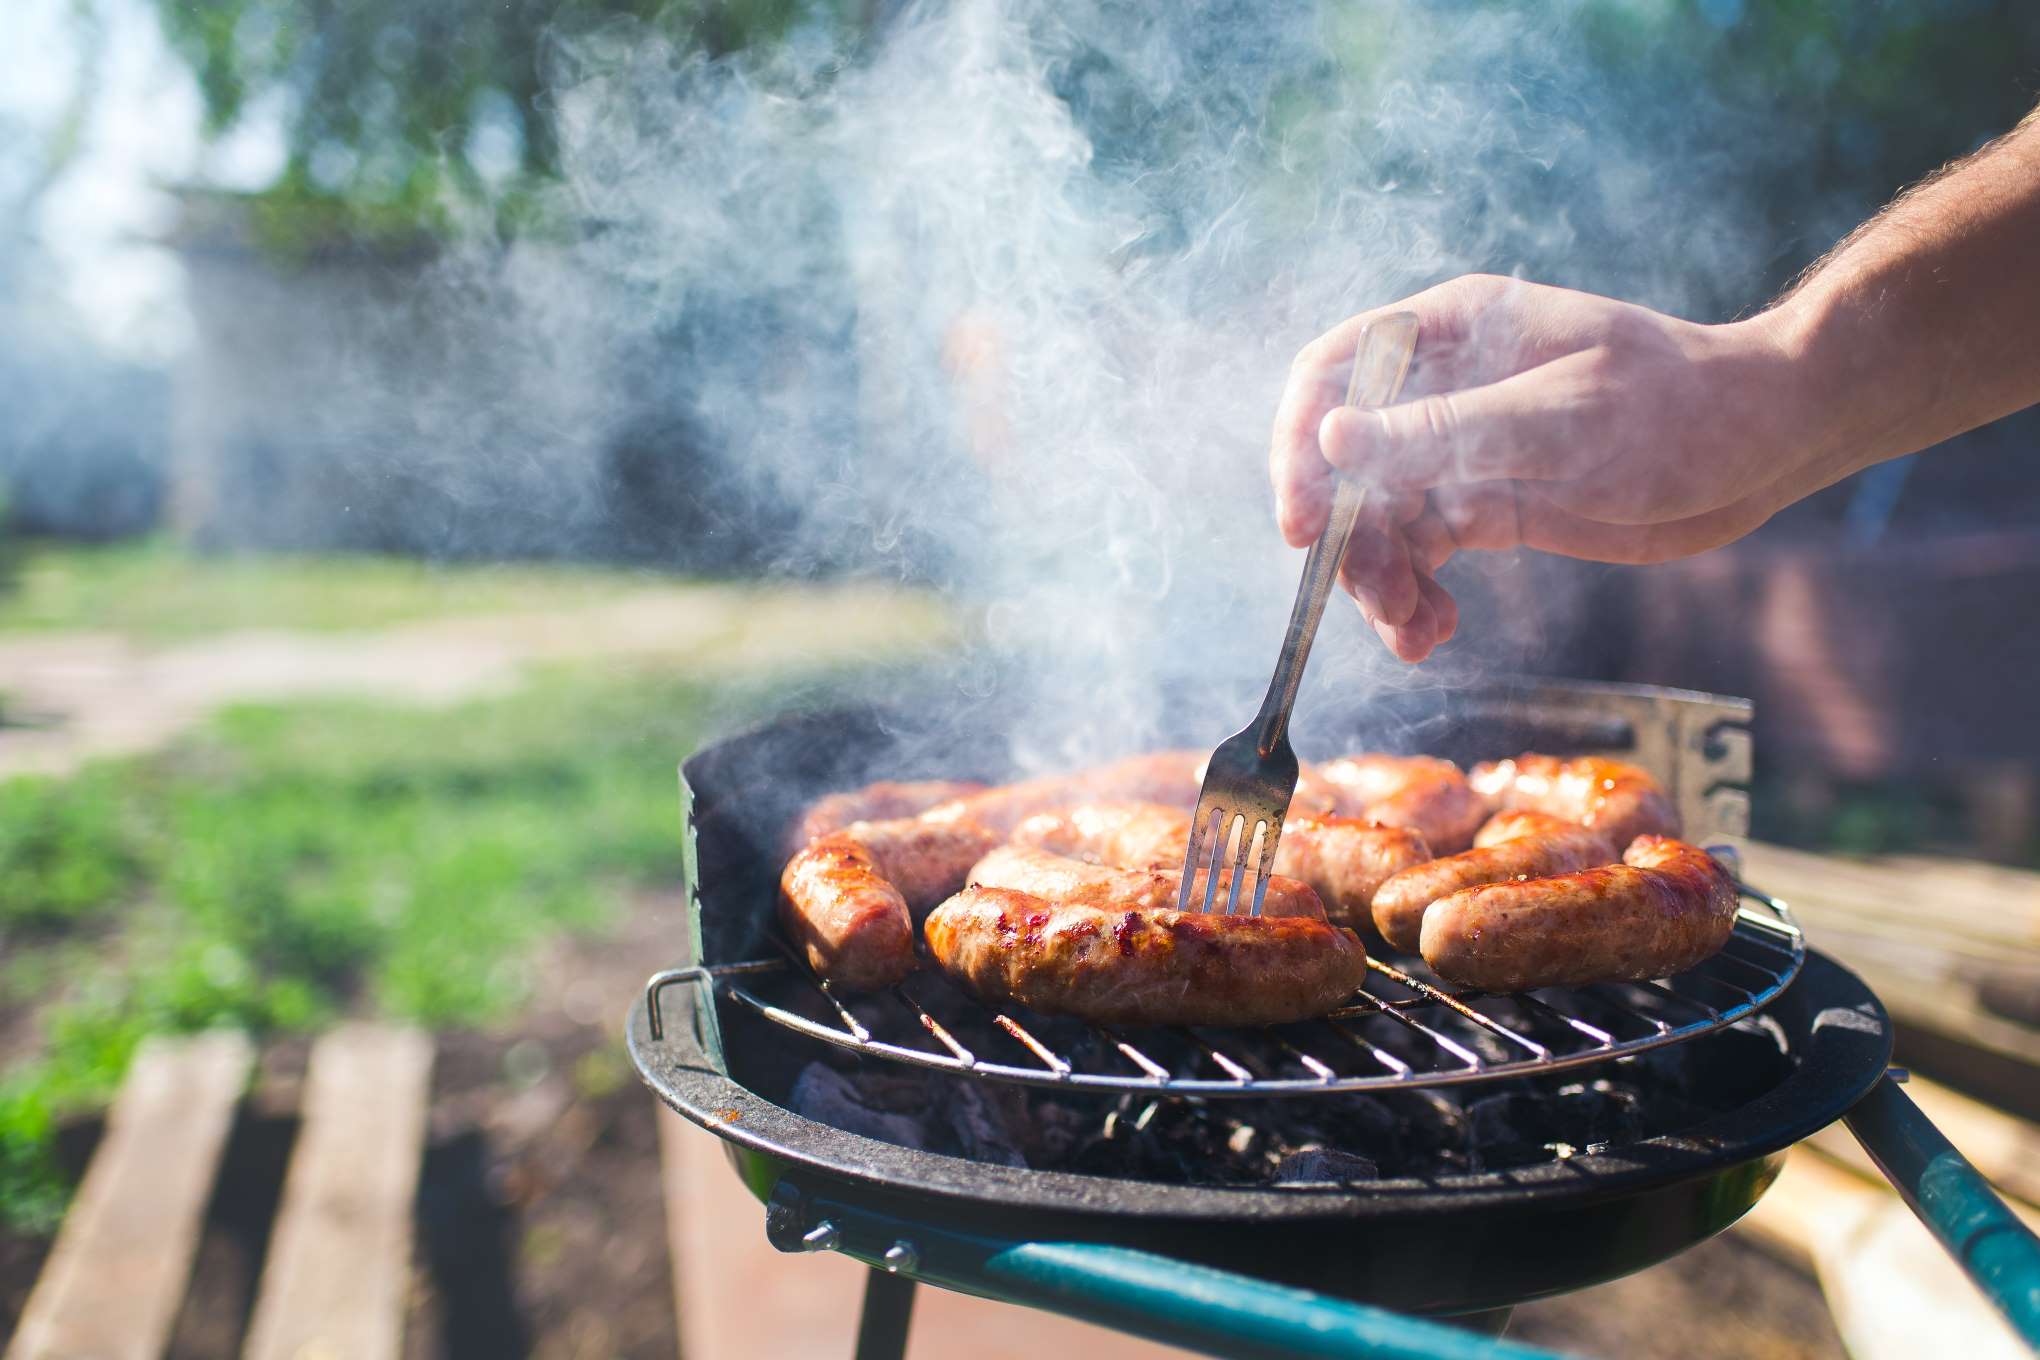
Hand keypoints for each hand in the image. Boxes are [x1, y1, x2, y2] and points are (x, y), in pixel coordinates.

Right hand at [1270, 275, 1824, 661]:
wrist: (1768, 443)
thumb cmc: (1681, 406)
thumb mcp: (1563, 422)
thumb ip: (1446, 434)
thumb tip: (1333, 439)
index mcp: (1453, 332)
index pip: (1332, 374)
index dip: (1300, 448)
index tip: (1303, 531)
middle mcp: (1442, 387)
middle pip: (1346, 465)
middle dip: (1352, 541)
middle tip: (1381, 603)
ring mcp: (1462, 450)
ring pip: (1379, 521)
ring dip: (1382, 582)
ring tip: (1416, 633)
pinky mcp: (1488, 505)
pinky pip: (1422, 554)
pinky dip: (1416, 598)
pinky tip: (1434, 632)